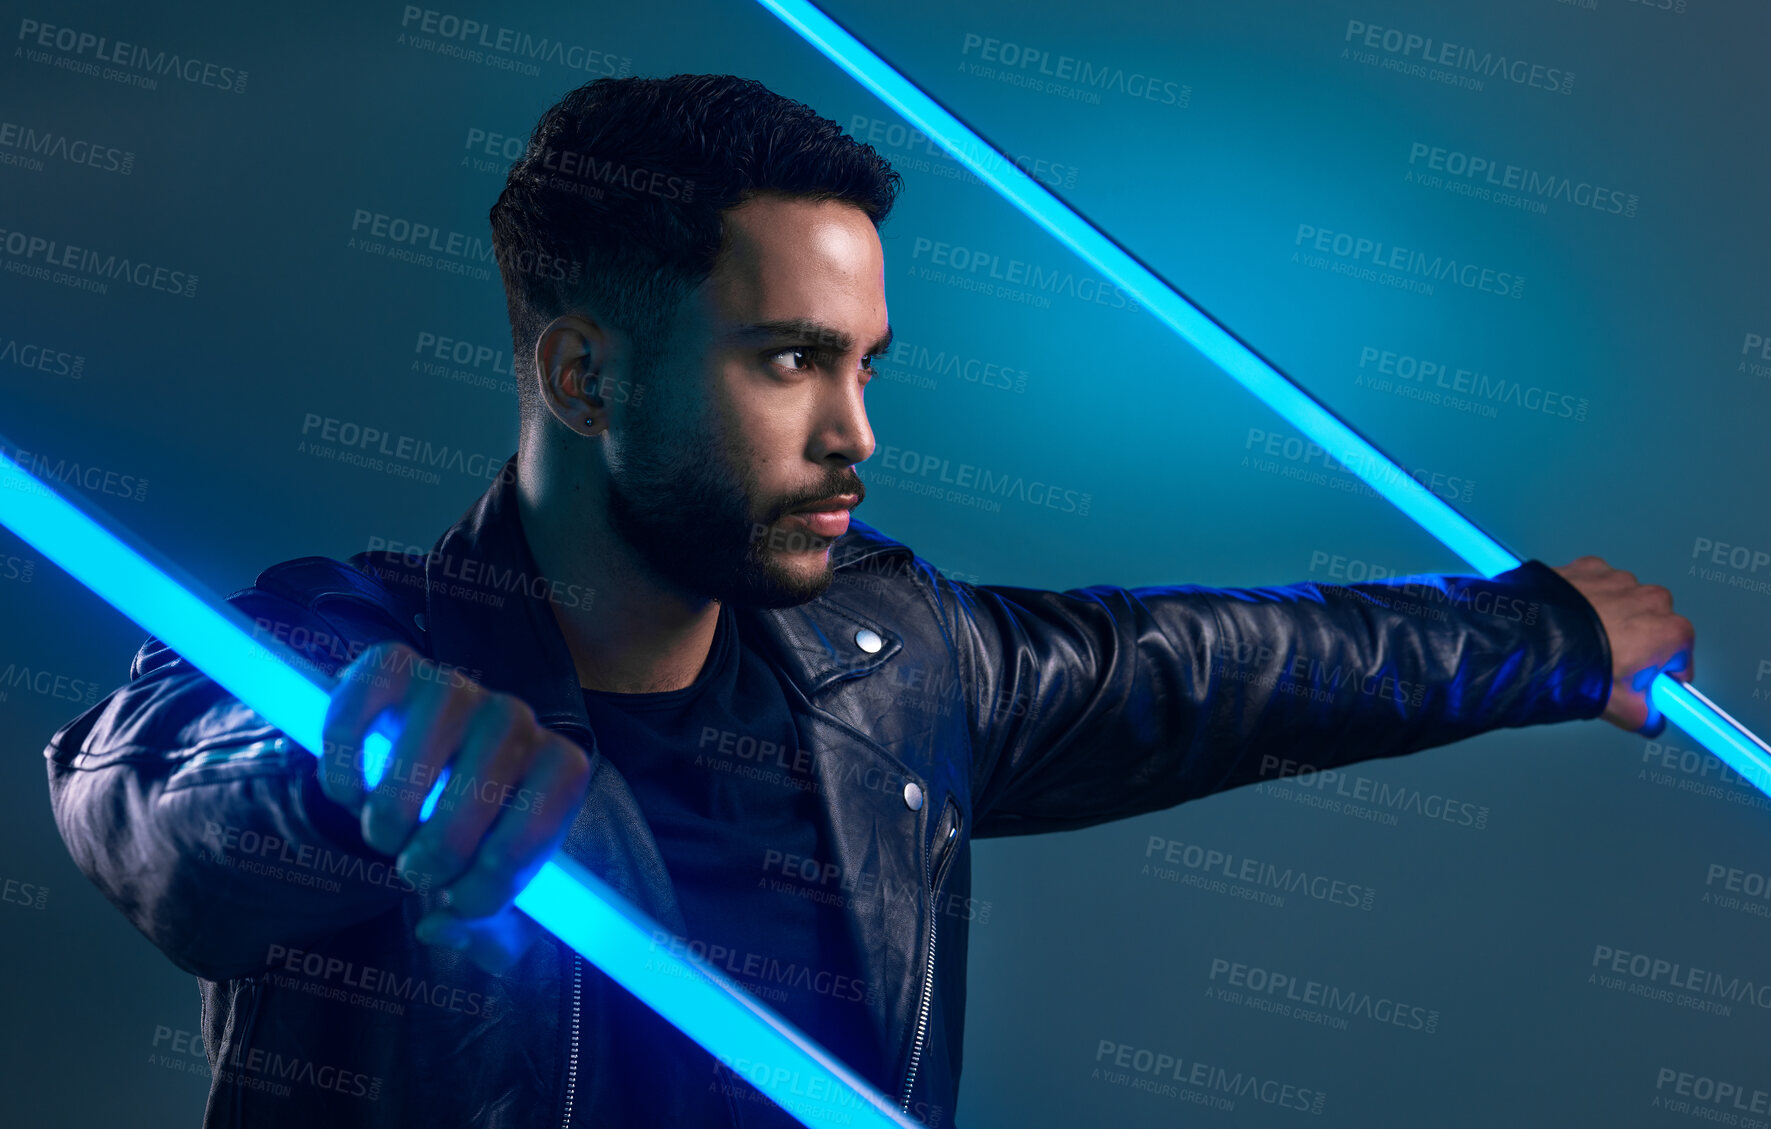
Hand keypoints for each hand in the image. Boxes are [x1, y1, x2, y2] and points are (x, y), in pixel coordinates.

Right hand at [319, 641, 591, 972]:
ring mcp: (454, 685)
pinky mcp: (392, 666)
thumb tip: (447, 927)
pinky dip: (343, 765)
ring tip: (384, 836)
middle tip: (415, 872)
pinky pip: (359, 707)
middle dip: (440, 849)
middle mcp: (515, 715)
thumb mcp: (487, 892)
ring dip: (390, 813)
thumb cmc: (466, 837)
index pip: (555, 799)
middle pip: (484, 779)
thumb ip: (487, 930)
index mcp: (556, 766)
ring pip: (421, 750)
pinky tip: (348, 793)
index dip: (507, 863)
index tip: (465, 901)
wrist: (412, 770)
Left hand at [1552, 556, 1693, 736]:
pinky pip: (1595, 586)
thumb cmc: (1576, 668)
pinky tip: (1569, 620)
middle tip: (1606, 667)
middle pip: (1653, 629)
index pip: (1679, 660)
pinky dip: (1586, 599)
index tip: (1646, 686)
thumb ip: (1648, 717)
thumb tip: (1652, 721)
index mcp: (1672, 632)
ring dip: (1610, 620)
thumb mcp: (1621, 708)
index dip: (1660, 677)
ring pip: (1623, 604)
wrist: (1528, 638)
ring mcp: (1620, 579)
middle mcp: (1653, 599)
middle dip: (1636, 647)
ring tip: (1582, 643)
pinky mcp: (1589, 568)